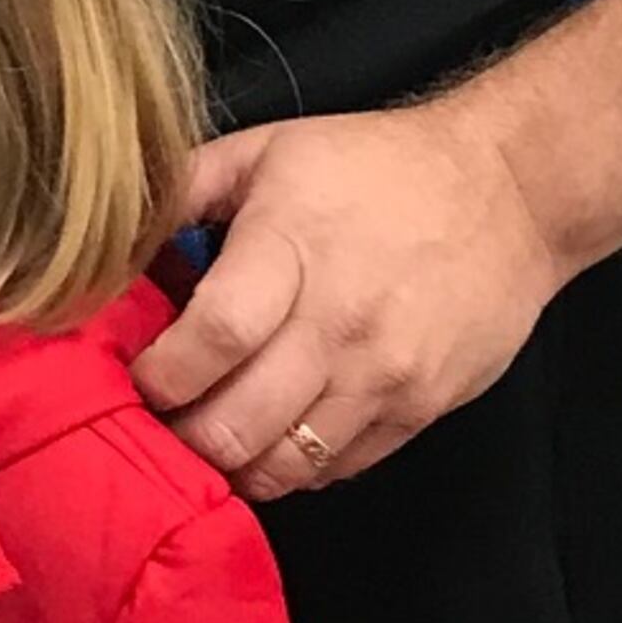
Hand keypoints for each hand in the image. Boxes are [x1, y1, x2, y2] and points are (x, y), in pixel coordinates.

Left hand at [130, 94, 572, 503]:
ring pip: (282, 468)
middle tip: (157, 421)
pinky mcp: (420, 412)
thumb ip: (182, 190)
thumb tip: (108, 238)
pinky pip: (334, 472)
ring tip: (207, 435)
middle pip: (236, 425)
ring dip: (230, 464)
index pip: (211, 341)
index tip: (132, 377)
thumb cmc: (379, 168)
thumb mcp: (269, 150)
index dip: (157, 377)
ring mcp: (385, 378)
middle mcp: (340, 324)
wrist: (513, 192)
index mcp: (293, 249)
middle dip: (178, 436)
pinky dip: (289, 468)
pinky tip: (269, 436)